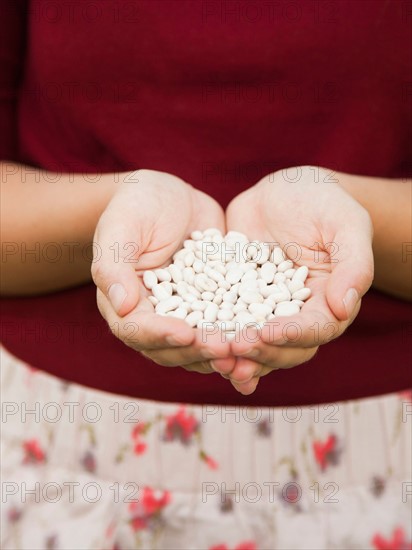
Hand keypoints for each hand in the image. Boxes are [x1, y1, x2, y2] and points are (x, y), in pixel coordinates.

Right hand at [92, 169, 233, 373]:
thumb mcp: (121, 229)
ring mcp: (184, 315)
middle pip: (171, 348)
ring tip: (245, 349)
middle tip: (225, 349)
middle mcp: (154, 318)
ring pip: (200, 346)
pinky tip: (263, 336)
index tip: (186, 335)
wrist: (170, 196)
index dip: (162, 336)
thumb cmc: (136, 206)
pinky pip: (225, 326)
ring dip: (221, 353)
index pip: (139, 330)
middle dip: (198, 351)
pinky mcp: (211, 307)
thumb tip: (121, 307)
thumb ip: (114, 268)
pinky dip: (240, 335)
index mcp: (124, 305)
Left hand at [224, 166, 373, 393]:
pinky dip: (212, 333)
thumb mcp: (346, 225)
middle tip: (234, 348)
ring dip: (234, 354)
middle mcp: (296, 314)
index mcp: (327, 303)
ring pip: (252, 342)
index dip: (292, 335)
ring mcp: (264, 309)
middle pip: (283, 347)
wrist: (287, 190)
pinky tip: (193, 341)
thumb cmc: (325, 203)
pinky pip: (224, 320)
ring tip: (214, 357)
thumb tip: (344, 309)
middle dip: (260, 351)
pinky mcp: (236, 297)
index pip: (315, 329)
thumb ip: (353, 266)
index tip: (267, 332)